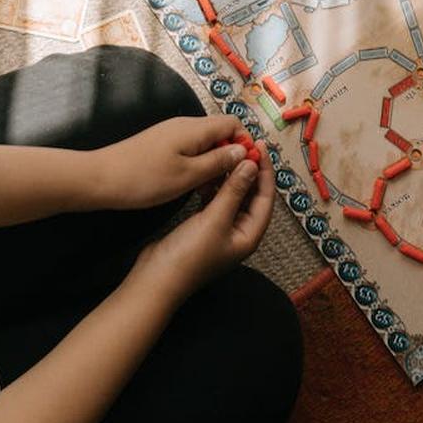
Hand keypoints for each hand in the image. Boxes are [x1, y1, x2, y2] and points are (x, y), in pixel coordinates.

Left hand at [91, 114, 249, 211]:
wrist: (101, 179)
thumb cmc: (144, 179)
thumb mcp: (187, 176)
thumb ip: (218, 162)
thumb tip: (245, 150)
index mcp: (195, 128)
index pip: (233, 123)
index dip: (245, 143)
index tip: (248, 169)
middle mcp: (186, 125)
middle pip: (221, 132)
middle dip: (231, 156)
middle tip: (231, 184)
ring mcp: (173, 134)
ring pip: (206, 143)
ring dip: (214, 163)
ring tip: (213, 190)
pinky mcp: (163, 144)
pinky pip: (191, 149)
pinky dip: (199, 164)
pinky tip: (194, 186)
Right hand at [133, 149, 274, 299]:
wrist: (156, 278)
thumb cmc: (189, 256)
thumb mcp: (215, 220)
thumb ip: (234, 191)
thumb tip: (252, 165)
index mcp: (249, 234)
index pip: (265, 196)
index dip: (265, 170)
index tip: (260, 146)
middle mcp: (239, 231)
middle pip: (251, 194)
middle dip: (248, 170)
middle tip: (244, 145)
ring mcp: (221, 228)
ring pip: (233, 195)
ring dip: (230, 176)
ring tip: (226, 153)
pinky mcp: (204, 225)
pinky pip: (216, 199)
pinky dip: (215, 186)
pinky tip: (208, 173)